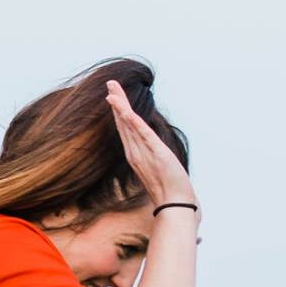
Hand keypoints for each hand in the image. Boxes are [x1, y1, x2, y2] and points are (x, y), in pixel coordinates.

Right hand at [104, 80, 193, 208]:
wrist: (175, 203)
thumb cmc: (168, 191)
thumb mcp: (159, 171)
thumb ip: (153, 162)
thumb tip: (154, 157)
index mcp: (135, 155)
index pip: (126, 129)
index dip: (119, 112)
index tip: (114, 96)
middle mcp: (134, 152)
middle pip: (122, 122)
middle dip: (116, 102)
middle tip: (110, 84)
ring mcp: (142, 151)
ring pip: (127, 124)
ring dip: (120, 105)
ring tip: (112, 89)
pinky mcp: (153, 151)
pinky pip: (139, 131)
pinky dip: (129, 119)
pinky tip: (122, 108)